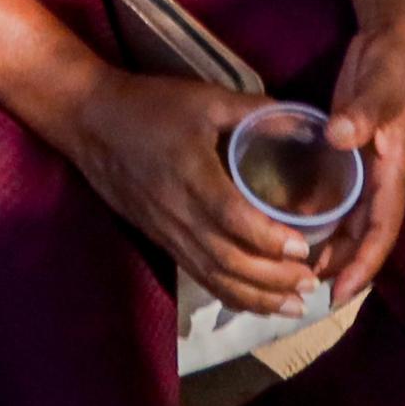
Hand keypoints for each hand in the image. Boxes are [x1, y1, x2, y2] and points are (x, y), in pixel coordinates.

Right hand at [62, 73, 317, 316]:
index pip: (231, 217)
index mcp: (192, 173)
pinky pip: (199, 276)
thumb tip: (309, 124)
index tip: (303, 248)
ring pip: (214, 276)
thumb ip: (255, 111)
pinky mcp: (163, 241)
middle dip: (272, 278)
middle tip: (311, 282)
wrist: (93, 123)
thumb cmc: (153, 107)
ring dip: (256, 297)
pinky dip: (231, 295)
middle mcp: (179, 212)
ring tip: (294, 306)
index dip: (267, 238)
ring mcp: (169, 232)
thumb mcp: (206, 98)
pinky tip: (258, 304)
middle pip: (227, 259)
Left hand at [308, 17, 404, 306]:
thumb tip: (338, 137)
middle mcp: (381, 180)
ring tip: (291, 271)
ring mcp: (365, 169)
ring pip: (347, 222)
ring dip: (326, 246)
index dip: (361, 266)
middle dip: (338, 267)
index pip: (380, 233)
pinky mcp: (349, 154)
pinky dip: (317, 215)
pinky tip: (287, 225)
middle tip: (300, 292)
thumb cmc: (396, 67)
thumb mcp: (381, 88)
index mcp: (394, 175)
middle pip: (361, 237)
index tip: (337, 294)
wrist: (398, 39)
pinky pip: (335, 197)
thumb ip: (362, 113)